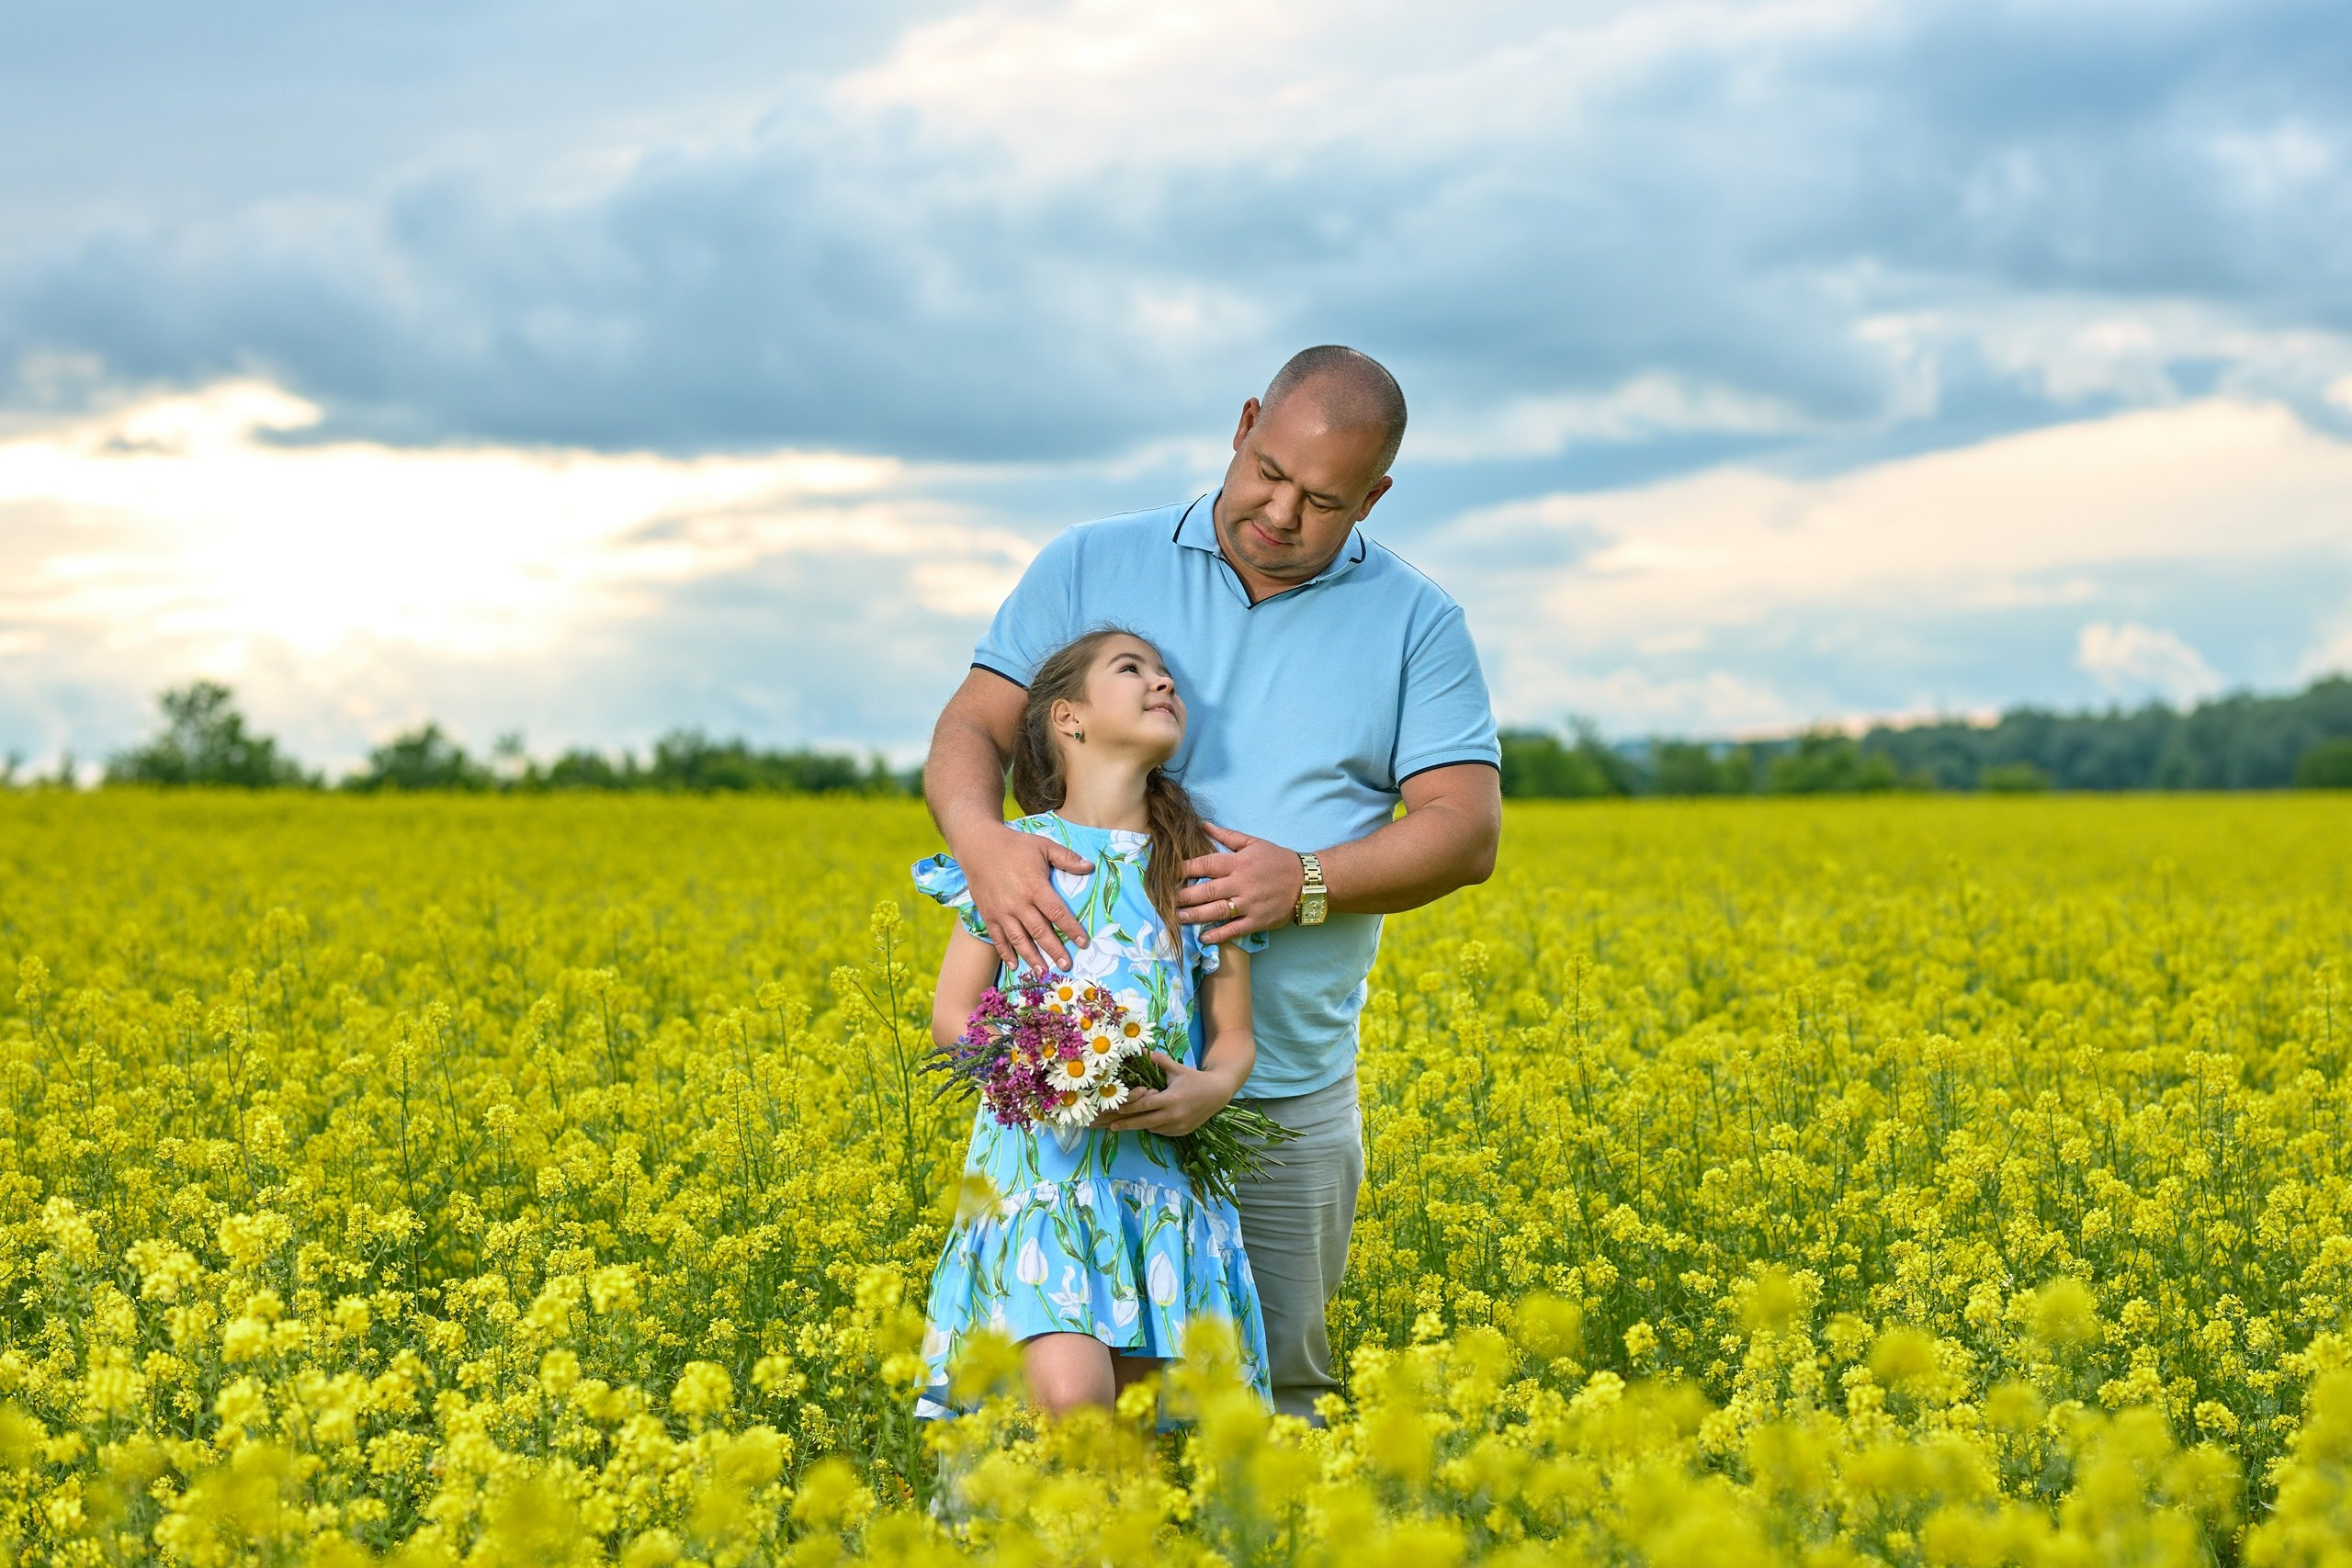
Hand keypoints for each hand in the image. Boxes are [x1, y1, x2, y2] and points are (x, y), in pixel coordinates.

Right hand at [956, 819, 1092, 972]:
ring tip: (1044, 973)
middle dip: (1055, 950)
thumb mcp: (1043, 846)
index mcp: (1035, 887)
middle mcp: (1019, 903)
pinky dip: (1006, 953)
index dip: (1072, 929)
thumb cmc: (1014, 845)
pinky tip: (1015, 965)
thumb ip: (1067, 858)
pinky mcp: (988, 915)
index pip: (1057, 913)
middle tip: (1067, 965)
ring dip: (1032, 957)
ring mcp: (1002, 911)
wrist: (978, 845)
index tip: (1084, 943)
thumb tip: (1089, 867)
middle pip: (1040, 931)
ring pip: (1019, 939)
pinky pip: (998, 938)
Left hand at [1097, 1051, 1241, 1136]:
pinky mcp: (1183, 1132)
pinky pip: (1162, 1132)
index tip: (1116, 1109)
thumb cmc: (1194, 1078)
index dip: (1129, 1107)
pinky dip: (1154, 1126)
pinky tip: (1148, 1121)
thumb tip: (1142, 1050)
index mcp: (1171, 1099)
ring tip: (1127, 1121)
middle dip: (1127, 1124)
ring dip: (1141, 1124)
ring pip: (1153, 1128)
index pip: (1145, 1106)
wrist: (1218, 1093)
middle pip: (1145, 1122)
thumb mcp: (1176, 1068)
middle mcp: (1175, 1115)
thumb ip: (1158, 1060)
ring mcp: (1179, 1126)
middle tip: (1111, 1125)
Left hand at [1176, 824, 1304, 944]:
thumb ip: (1226, 836)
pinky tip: (1203, 937)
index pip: (1205, 864)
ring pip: (1217, 911)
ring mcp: (1249, 904)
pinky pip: (1234, 929)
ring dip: (1194, 916)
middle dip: (1184, 896)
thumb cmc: (1278, 860)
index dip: (1184, 869)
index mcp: (1238, 862)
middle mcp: (1241, 883)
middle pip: (1207, 890)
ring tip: (1176, 918)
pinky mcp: (1257, 921)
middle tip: (1165, 901)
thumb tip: (1202, 825)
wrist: (1307, 881)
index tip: (1167, 874)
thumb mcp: (1253, 843)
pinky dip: (1218, 934)